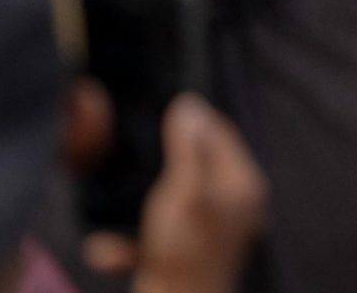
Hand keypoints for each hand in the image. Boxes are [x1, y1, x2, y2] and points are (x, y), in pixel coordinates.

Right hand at [83, 95, 268, 292]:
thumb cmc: (183, 253)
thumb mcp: (184, 190)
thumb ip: (187, 147)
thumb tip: (189, 103)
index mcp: (242, 183)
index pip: (220, 131)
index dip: (192, 118)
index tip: (161, 111)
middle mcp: (233, 203)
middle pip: (194, 163)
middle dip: (157, 167)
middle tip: (134, 164)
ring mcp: (210, 229)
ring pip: (166, 201)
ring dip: (136, 211)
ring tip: (116, 227)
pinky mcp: (186, 252)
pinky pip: (152, 235)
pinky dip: (131, 243)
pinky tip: (115, 253)